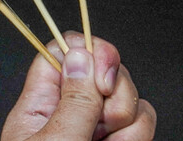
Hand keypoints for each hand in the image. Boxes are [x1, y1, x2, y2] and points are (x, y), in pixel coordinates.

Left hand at [1, 32, 155, 140]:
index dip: (89, 50)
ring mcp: (96, 129)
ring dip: (129, 124)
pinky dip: (137, 137)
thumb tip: (82, 56)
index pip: (63, 51)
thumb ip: (73, 102)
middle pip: (106, 71)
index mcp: (39, 107)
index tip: (103, 74)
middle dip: (116, 95)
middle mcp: (70, 114)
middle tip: (103, 125)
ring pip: (131, 99)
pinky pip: (143, 122)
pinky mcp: (119, 140)